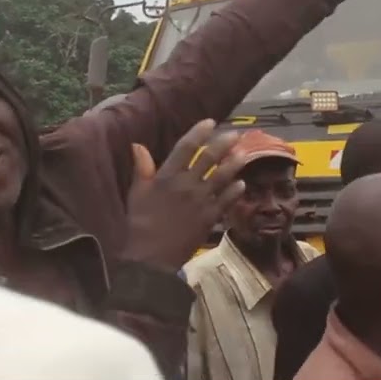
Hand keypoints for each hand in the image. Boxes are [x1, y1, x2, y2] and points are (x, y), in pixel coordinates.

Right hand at [125, 119, 247, 270]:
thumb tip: (138, 145)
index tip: (210, 122)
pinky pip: (226, 200)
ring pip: (222, 177)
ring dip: (234, 164)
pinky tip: (241, 183)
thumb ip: (141, 168)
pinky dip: (235, 190)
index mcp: (167, 176)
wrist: (151, 257)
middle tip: (235, 134)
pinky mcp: (209, 217)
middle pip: (209, 158)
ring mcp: (201, 201)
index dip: (199, 133)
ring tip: (244, 154)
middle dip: (223, 144)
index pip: (186, 147)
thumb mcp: (136, 193)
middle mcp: (187, 184)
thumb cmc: (140, 224)